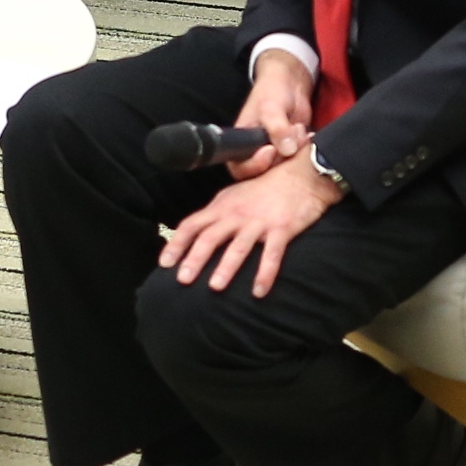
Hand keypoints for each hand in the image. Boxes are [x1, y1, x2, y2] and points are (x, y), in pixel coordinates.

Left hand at [156, 150, 345, 295]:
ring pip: (238, 247)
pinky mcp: (282, 229)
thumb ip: (217, 215)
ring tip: (215, 287)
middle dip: (194, 259)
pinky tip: (258, 292)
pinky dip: (265, 274)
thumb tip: (196, 233)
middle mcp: (236, 214)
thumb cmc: (266, 187)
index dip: (176, 244)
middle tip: (182, 280)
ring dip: (226, 267)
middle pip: (210, 237)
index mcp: (221, 206)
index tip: (164, 263)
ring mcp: (259, 222)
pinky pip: (272, 255)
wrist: (302, 174)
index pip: (192, 225)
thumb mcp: (235, 196)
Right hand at [232, 50, 314, 180]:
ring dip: (295, 149)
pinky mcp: (291, 151)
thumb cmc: (272, 91)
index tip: (272, 150)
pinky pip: (298, 160)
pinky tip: (305, 132)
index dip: (255, 165)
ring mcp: (275, 153)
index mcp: (240, 144)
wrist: (291, 83)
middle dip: (282, 155)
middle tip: (290, 136)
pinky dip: (304, 148)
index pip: (241, 168)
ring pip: (285, 167)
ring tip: (297, 128)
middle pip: (265, 172)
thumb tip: (287, 150)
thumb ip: (276, 128)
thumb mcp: (270, 107)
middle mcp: (255, 153)